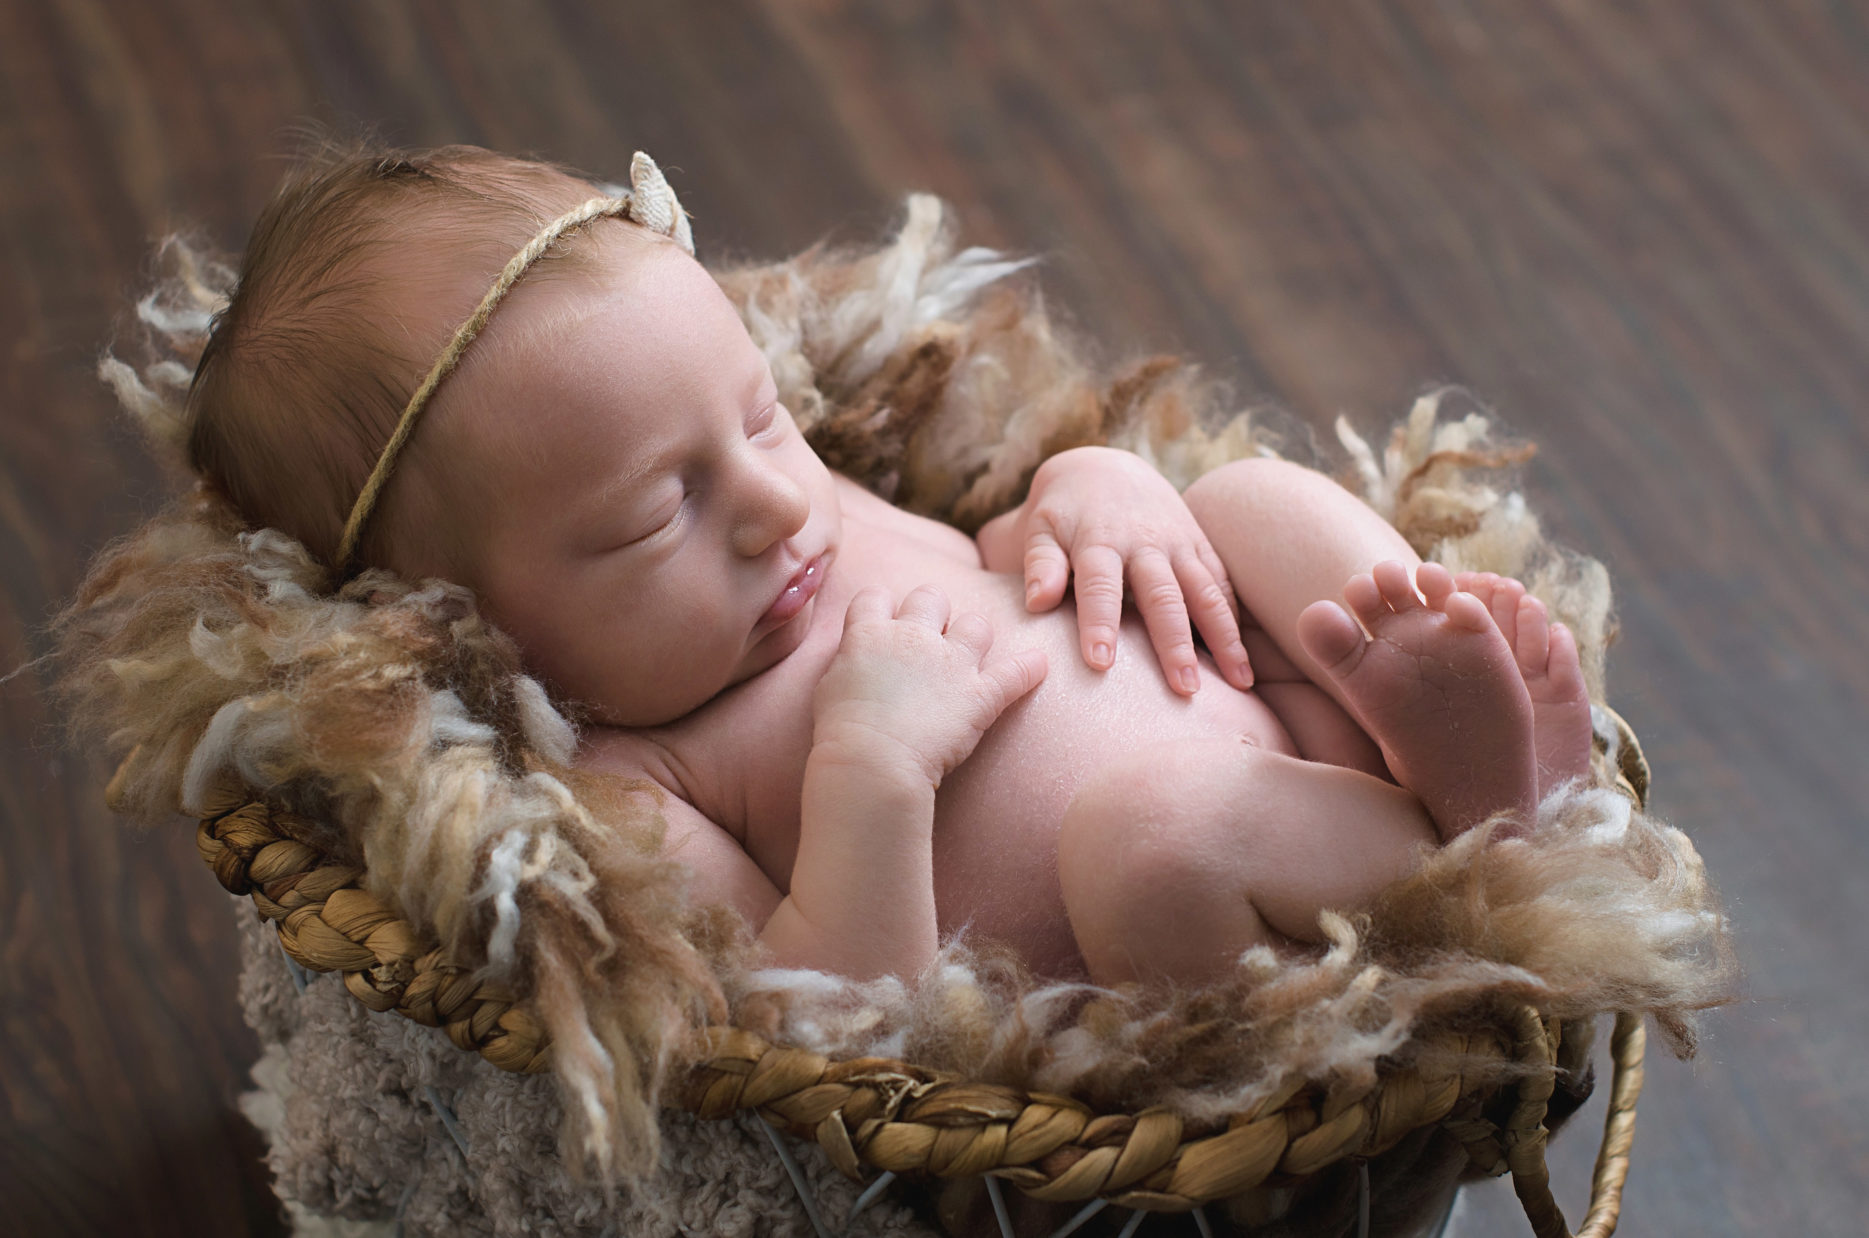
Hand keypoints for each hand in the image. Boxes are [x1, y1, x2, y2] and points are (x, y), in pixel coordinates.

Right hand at [812, 585, 1048, 786]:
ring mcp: (950, 663)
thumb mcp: (828, 686)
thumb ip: (848, 659)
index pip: (877, 596)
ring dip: (974, 636)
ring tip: (970, 655)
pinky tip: (1039, 664)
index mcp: (868, 633)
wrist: (871, 762)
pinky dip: (1030, 668)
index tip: (884, 624)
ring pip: (975, 624)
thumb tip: (856, 652)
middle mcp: (912, 636)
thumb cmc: (840, 734)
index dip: (883, 609)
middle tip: (929, 636)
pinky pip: (1015, 672)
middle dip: (932, 612)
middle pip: (930, 596)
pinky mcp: (979, 695)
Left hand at [1001, 447, 1249, 693]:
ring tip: (1240, 683)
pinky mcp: (1199, 545)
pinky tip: (1244, 660)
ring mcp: (1178, 543)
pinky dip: (1234, 620)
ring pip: (1206, 592)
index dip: (1099, 622)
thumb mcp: (1042, 528)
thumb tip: (1038, 602)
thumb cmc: (1064, 513)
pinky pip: (1222, 583)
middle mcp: (1144, 542)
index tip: (1100, 663)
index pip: (1099, 585)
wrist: (1104, 468)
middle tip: (1184, 689)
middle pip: (1163, 596)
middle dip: (1174, 643)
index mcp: (1099, 540)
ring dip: (1224, 638)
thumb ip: (1040, 564)